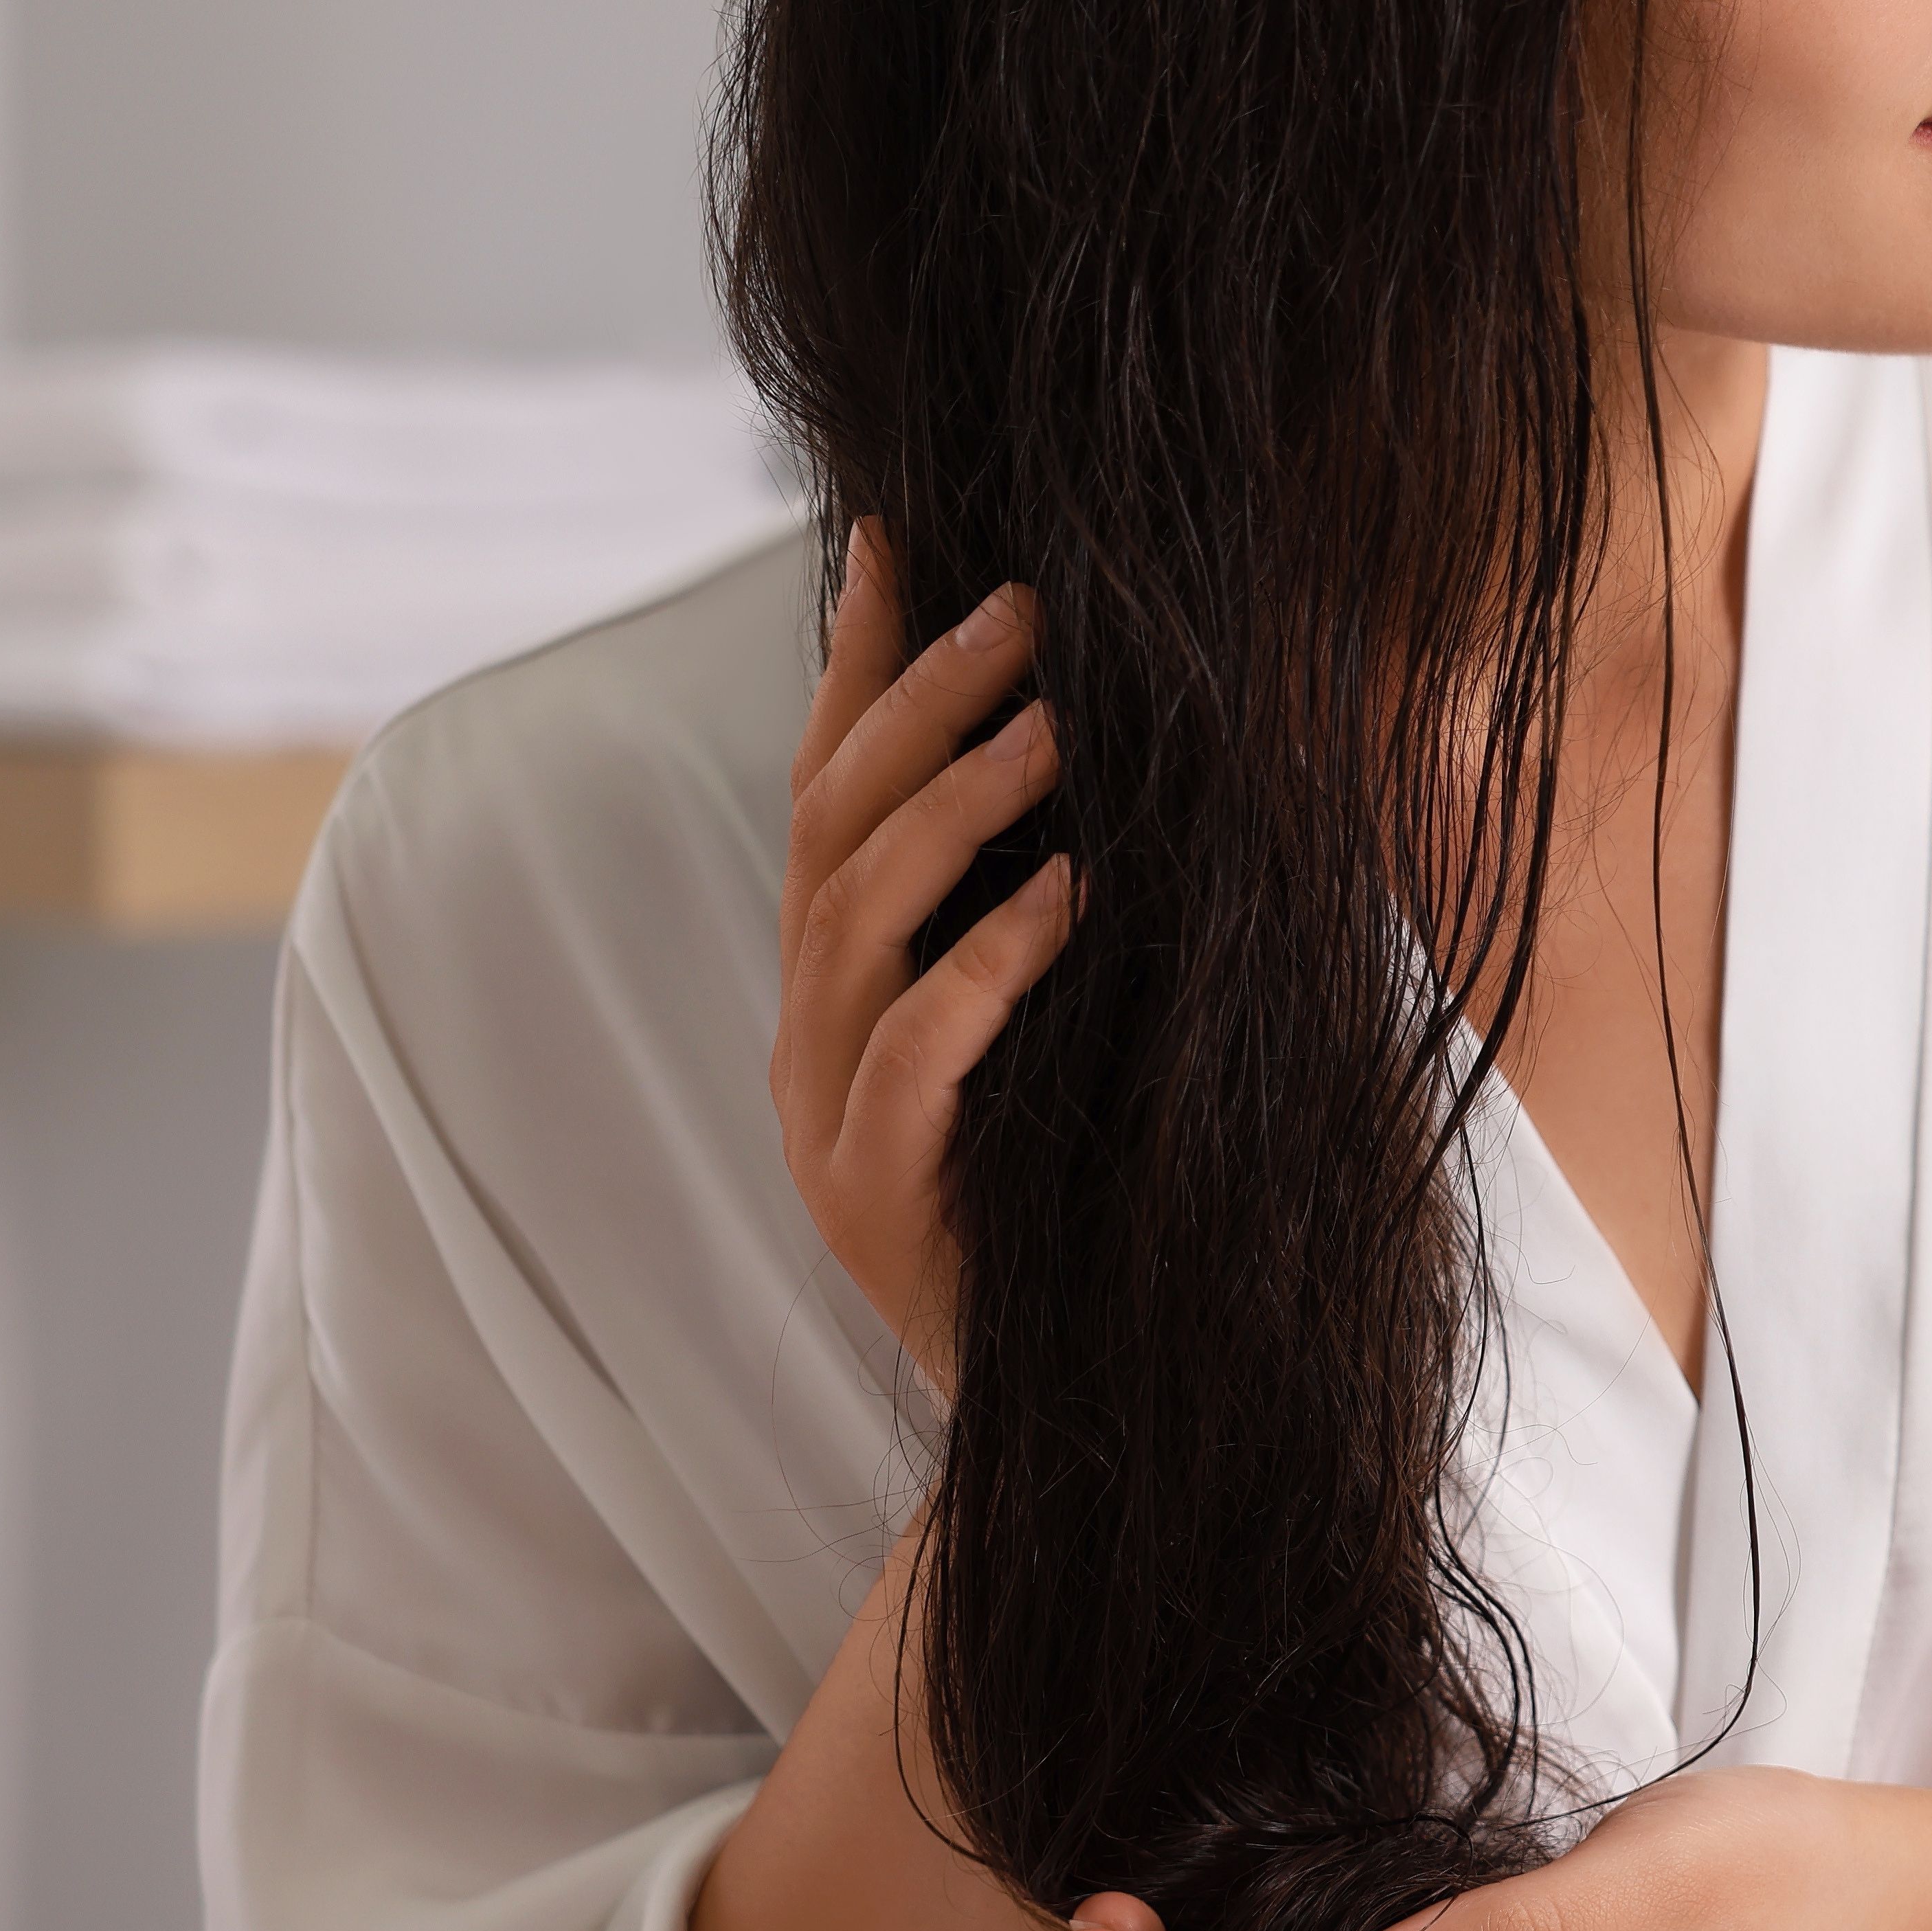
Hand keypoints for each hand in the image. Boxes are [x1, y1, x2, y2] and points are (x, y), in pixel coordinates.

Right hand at [775, 521, 1071, 1380]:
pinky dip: (993, 961)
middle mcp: (811, 1031)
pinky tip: (1071, 894)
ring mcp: (825, 1112)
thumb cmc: (1074, 1197)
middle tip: (1021, 608)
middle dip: (918, 705)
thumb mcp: (1060, 1025)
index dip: (857, 663)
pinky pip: (919, 1048)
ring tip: (1055, 725)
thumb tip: (1119, 764)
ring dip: (956, 808)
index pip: (831, 789)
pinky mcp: (870, 1188)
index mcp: (840, 985)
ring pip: (857, 919)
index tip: (896, 536)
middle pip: (835, 829)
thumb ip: (1044, 904)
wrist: (1057, 1394)